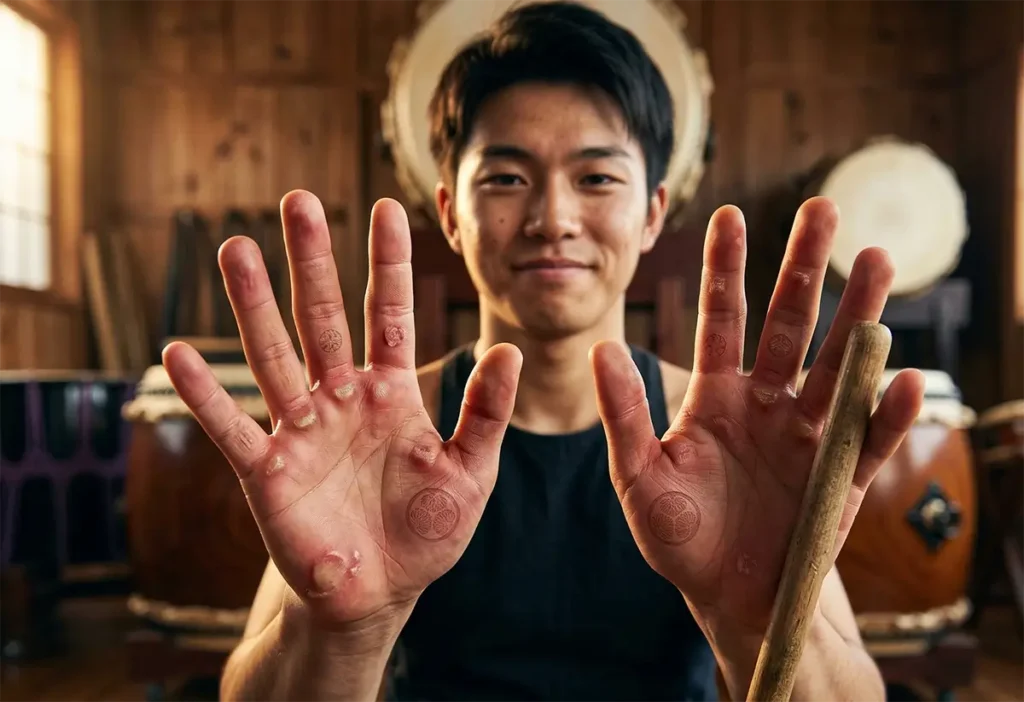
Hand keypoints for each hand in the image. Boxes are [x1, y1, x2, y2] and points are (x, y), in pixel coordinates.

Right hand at [162, 192, 521, 629]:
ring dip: (253, 304)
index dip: (389, 263)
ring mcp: (300, 430)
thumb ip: (488, 415)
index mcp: (392, 394)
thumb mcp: (470, 473)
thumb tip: (512, 351)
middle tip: (299, 200)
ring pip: (274, 353)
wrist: (379, 594)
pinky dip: (204, 393)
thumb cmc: (425, 533)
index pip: (390, 314)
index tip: (388, 207)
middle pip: (323, 316)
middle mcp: (341, 398)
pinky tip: (178, 352)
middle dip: (313, 260)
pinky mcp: (266, 471)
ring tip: (236, 248)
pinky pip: (231, 425)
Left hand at [590, 197, 924, 635]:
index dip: (726, 270)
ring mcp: (809, 435)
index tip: (730, 215)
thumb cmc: (679, 536)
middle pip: (789, 324)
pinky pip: (868, 438)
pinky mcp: (842, 476)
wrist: (728, 595)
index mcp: (717, 397)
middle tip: (822, 207)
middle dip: (804, 267)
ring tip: (876, 260)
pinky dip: (888, 412)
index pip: (723, 320)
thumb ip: (625, 416)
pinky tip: (906, 378)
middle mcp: (767, 403)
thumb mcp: (639, 477)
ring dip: (859, 315)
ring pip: (839, 364)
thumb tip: (601, 350)